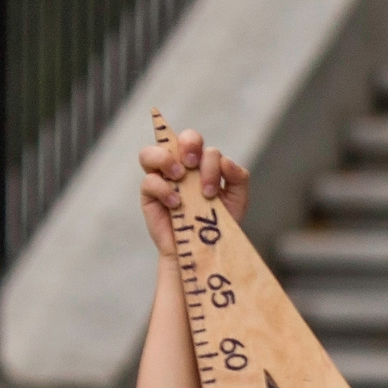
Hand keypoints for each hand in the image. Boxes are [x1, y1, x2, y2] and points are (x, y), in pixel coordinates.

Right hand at [137, 130, 249, 259]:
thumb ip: (238, 178)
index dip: (209, 161)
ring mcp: (163, 179)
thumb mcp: (236, 200)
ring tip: (178, 177)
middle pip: (182, 138)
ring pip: (151, 152)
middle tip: (192, 164)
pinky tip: (175, 204)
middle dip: (189, 144)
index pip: (204, 147)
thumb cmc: (218, 223)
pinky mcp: (149, 195)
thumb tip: (226, 161)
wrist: (203, 250)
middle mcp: (182, 166)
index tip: (211, 190)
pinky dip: (162, 189)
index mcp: (202, 165)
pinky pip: (149, 180)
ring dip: (166, 159)